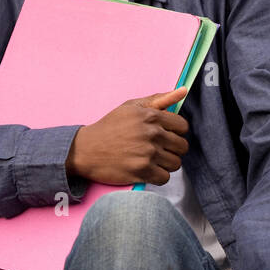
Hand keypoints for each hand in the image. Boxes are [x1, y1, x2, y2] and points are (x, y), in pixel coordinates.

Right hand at [64, 86, 188, 185]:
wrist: (85, 150)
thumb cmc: (109, 127)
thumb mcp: (131, 107)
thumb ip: (159, 99)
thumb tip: (184, 91)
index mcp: (151, 116)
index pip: (182, 127)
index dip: (175, 132)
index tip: (163, 136)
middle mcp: (152, 134)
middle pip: (181, 147)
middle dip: (172, 149)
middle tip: (157, 150)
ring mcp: (147, 153)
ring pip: (175, 163)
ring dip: (165, 164)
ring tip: (151, 160)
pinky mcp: (142, 171)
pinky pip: (165, 178)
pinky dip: (157, 176)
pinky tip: (146, 170)